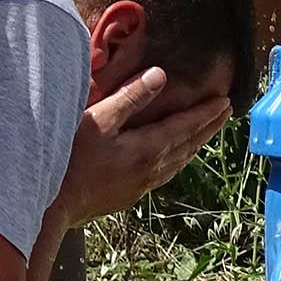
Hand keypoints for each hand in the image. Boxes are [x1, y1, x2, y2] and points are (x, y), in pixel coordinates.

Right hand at [55, 69, 232, 227]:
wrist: (55, 205)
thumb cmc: (70, 159)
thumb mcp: (98, 120)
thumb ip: (130, 98)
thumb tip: (160, 75)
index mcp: (147, 148)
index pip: (185, 126)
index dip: (206, 113)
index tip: (224, 101)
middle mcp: (151, 169)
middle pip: (188, 144)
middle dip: (208, 127)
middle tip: (225, 112)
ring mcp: (142, 185)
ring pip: (178, 162)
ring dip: (195, 145)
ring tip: (206, 133)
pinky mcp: (130, 195)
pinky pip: (165, 174)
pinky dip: (178, 161)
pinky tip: (174, 160)